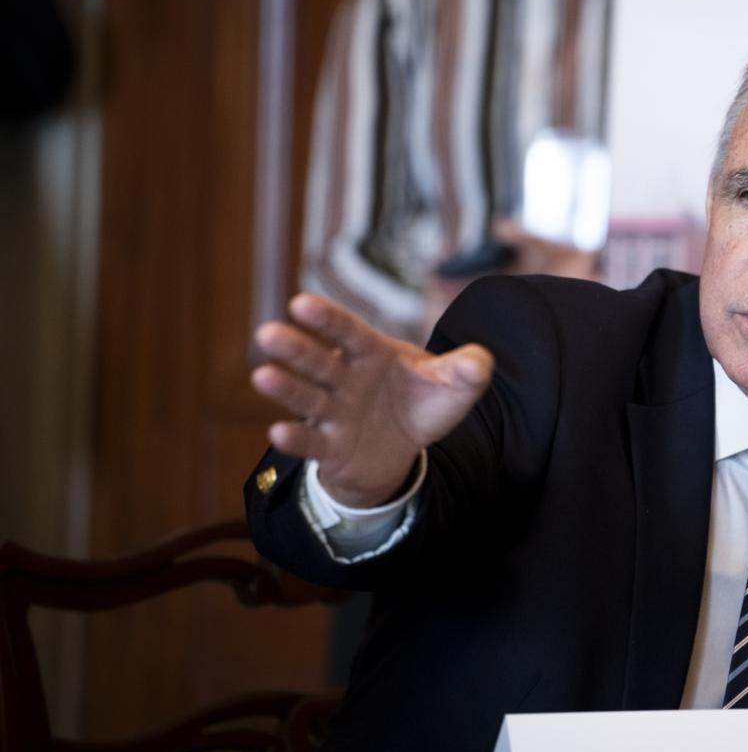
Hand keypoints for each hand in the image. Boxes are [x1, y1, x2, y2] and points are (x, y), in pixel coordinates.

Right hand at [251, 294, 493, 507]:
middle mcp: (346, 380)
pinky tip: (278, 432)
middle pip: (319, 361)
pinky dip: (296, 439)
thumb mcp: (450, 386)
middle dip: (296, 349)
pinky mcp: (331, 448)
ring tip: (262, 376)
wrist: (403, 448)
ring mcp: (335, 414)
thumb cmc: (419, 403)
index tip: (301, 303)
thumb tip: (481, 362)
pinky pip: (311, 443)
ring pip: (308, 398)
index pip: (349, 332)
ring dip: (286, 388)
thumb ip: (466, 370)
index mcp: (372, 354)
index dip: (327, 319)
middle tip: (268, 332)